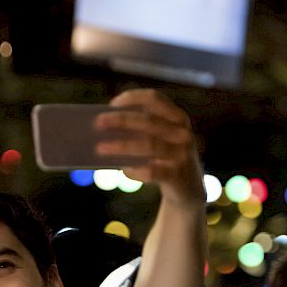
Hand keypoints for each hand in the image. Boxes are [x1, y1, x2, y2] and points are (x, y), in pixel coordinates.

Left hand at [97, 89, 203, 207]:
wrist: (187, 188)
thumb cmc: (163, 159)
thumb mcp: (156, 141)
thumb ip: (137, 132)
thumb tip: (103, 130)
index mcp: (176, 117)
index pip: (156, 99)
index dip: (134, 98)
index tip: (112, 103)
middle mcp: (182, 132)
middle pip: (149, 121)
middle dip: (122, 120)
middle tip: (98, 122)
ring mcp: (182, 153)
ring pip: (149, 145)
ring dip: (122, 146)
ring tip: (100, 148)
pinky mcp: (176, 174)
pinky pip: (151, 171)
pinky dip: (134, 171)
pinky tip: (123, 170)